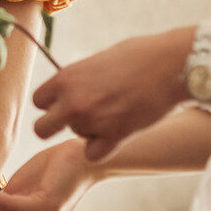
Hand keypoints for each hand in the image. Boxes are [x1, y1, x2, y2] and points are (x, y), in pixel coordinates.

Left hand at [31, 26, 197, 160]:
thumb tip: (68, 91)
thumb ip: (78, 80)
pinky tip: (118, 133)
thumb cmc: (139, 55)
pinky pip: (93, 155)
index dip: (52, 104)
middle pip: (42, 129)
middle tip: (78, 119)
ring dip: (89, 131)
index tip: (66, 102)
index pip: (38, 101)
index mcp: (65, 78)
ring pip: (75, 137)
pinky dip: (104, 148)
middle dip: (57, 126)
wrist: (172, 64)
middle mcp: (72, 101)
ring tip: (114, 113)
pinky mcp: (115, 136)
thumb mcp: (97, 61)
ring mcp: (92, 120)